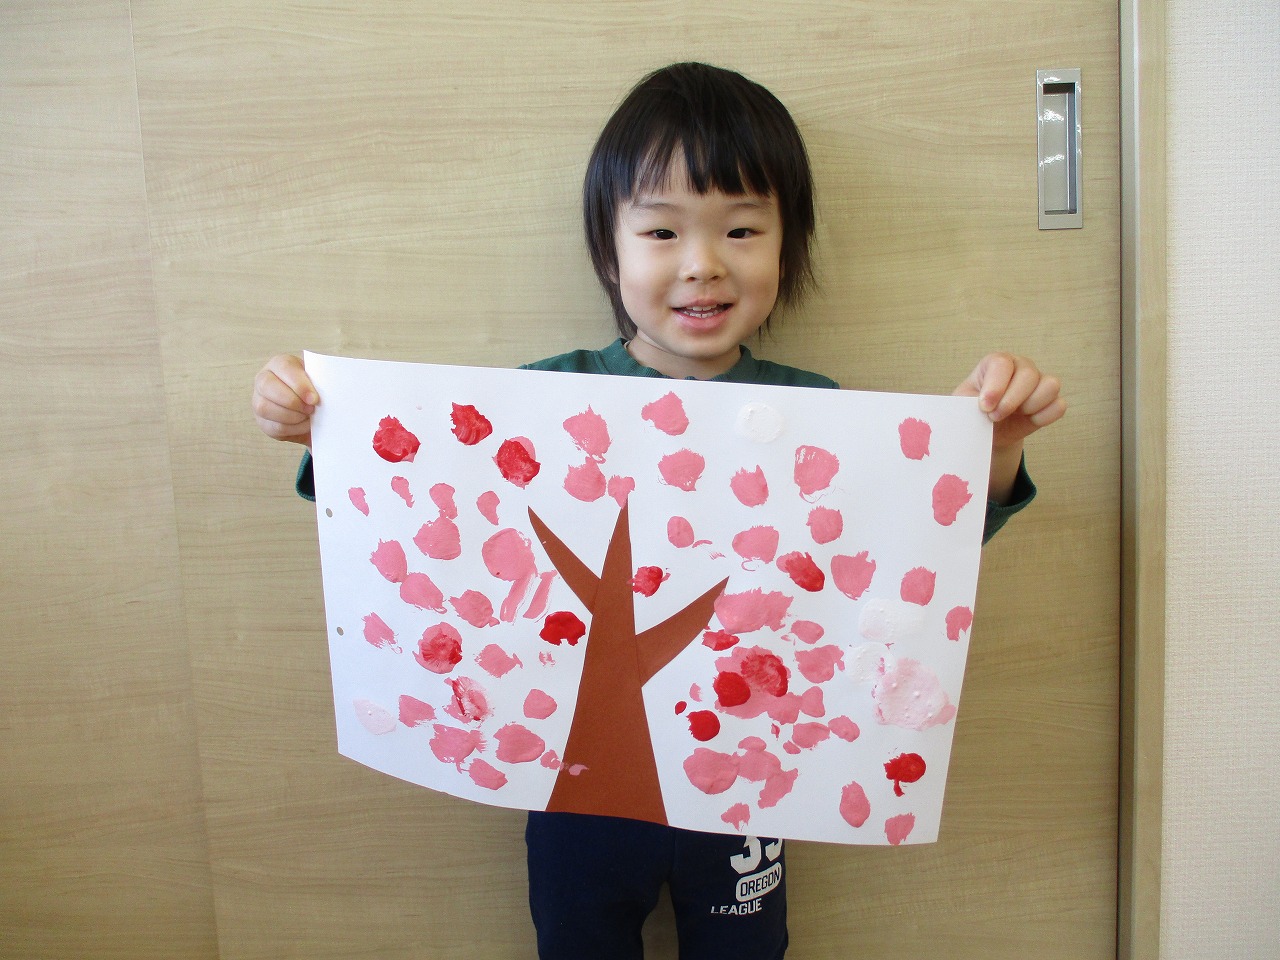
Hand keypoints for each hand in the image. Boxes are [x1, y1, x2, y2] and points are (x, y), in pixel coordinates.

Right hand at [252, 354, 318, 446]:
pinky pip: (273, 426)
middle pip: (267, 386)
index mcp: (279, 364)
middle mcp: (264, 379)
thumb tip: (329, 390)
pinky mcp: (262, 421)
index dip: (299, 384)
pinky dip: (292, 429)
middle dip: (292, 401)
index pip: (284, 367)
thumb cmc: (315, 391)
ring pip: (265, 408)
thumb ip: (322, 381)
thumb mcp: (319, 381)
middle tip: (311, 409)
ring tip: (308, 417)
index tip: (314, 399)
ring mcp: (258, 400)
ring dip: (292, 416)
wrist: (313, 410)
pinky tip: (304, 425)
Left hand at [954, 353, 1064, 502]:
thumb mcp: (961, 407)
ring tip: (1013, 416)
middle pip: (1029, 375)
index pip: (1002, 364)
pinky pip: (1058, 406)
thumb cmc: (970, 412)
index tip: (984, 406)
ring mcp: (1038, 383)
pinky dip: (1044, 417)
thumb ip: (961, 406)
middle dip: (1011, 400)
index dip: (995, 387)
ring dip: (1030, 406)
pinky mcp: (1050, 402)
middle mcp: (1020, 367)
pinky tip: (1027, 421)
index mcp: (996, 363)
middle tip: (994, 416)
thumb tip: (954, 416)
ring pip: (1050, 386)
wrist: (985, 430)